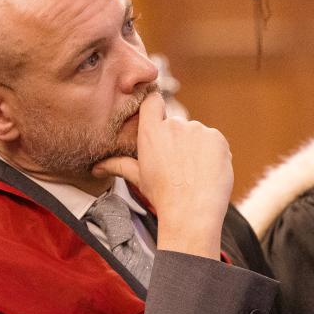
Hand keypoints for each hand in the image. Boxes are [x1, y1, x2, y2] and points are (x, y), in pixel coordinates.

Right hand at [94, 93, 233, 258]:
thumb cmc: (162, 197)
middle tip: (179, 167)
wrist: (191, 212)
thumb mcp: (138, 179)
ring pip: (197, 134)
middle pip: (177, 124)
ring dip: (197, 148)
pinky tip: (207, 172)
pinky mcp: (217, 138)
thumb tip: (95, 168)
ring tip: (193, 173)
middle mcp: (174, 125)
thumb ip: (118, 165)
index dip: (157, 107)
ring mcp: (198, 130)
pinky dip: (213, 153)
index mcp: (151, 131)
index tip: (160, 120)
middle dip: (179, 141)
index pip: (153, 101)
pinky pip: (214, 141)